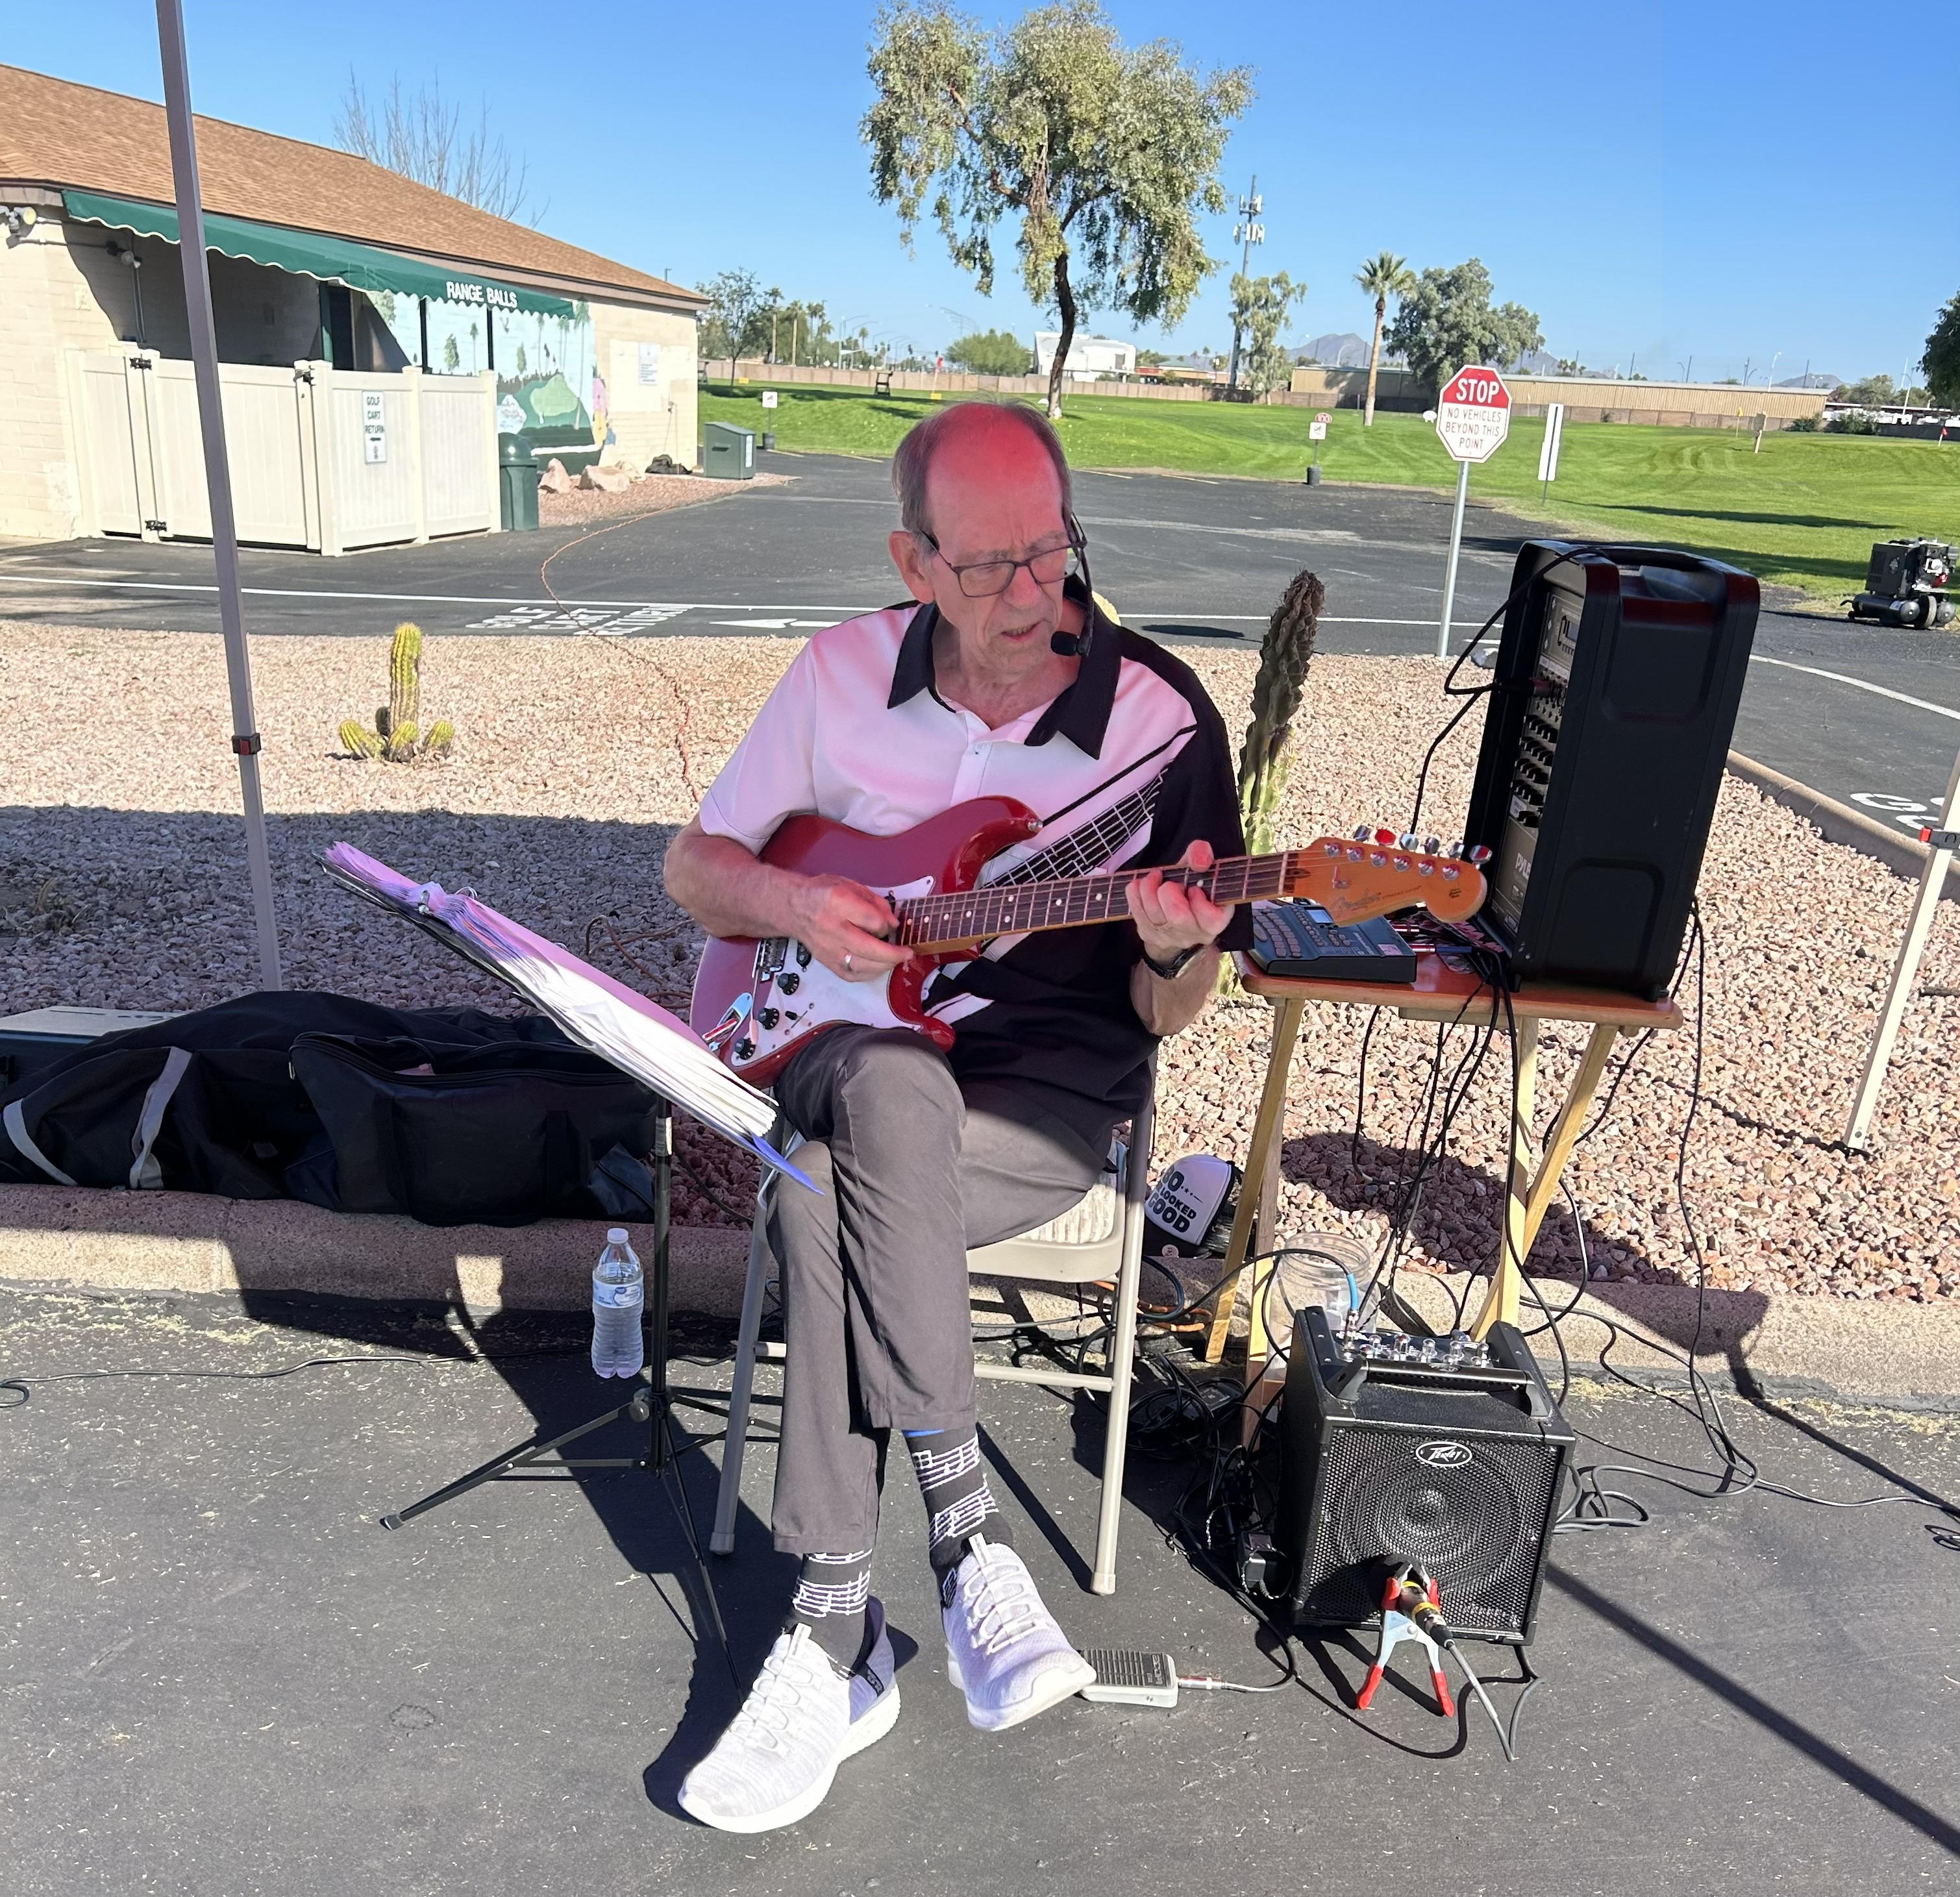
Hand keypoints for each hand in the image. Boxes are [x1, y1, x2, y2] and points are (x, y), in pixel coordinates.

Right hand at [788, 874, 910, 982]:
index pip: (872, 920)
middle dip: (893, 954)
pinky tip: (877, 967)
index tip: (892, 925)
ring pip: (860, 966)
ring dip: (883, 966)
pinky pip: (851, 975)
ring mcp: (827, 947)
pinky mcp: (826, 961)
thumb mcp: (851, 885)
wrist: (794, 908)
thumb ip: (875, 903)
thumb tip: (893, 923)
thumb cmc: (823, 894)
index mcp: (838, 902)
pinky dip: (868, 974)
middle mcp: (832, 927)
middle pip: (868, 948)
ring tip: (895, 960)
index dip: (887, 925)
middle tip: (908, 954)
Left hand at [1126, 839, 1229, 965]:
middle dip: (1169, 891)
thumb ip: (1201, 855)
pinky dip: (1135, 893)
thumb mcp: (1200, 867)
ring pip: (1154, 914)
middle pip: (1177, 917)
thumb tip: (1199, 862)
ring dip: (1149, 888)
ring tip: (1155, 878)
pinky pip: (1137, 912)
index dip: (1199, 900)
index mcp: (1214, 921)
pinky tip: (1141, 885)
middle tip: (1170, 883)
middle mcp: (1193, 934)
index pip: (1211, 919)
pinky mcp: (1149, 935)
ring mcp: (1170, 937)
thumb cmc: (1191, 886)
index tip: (1194, 888)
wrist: (1176, 909)